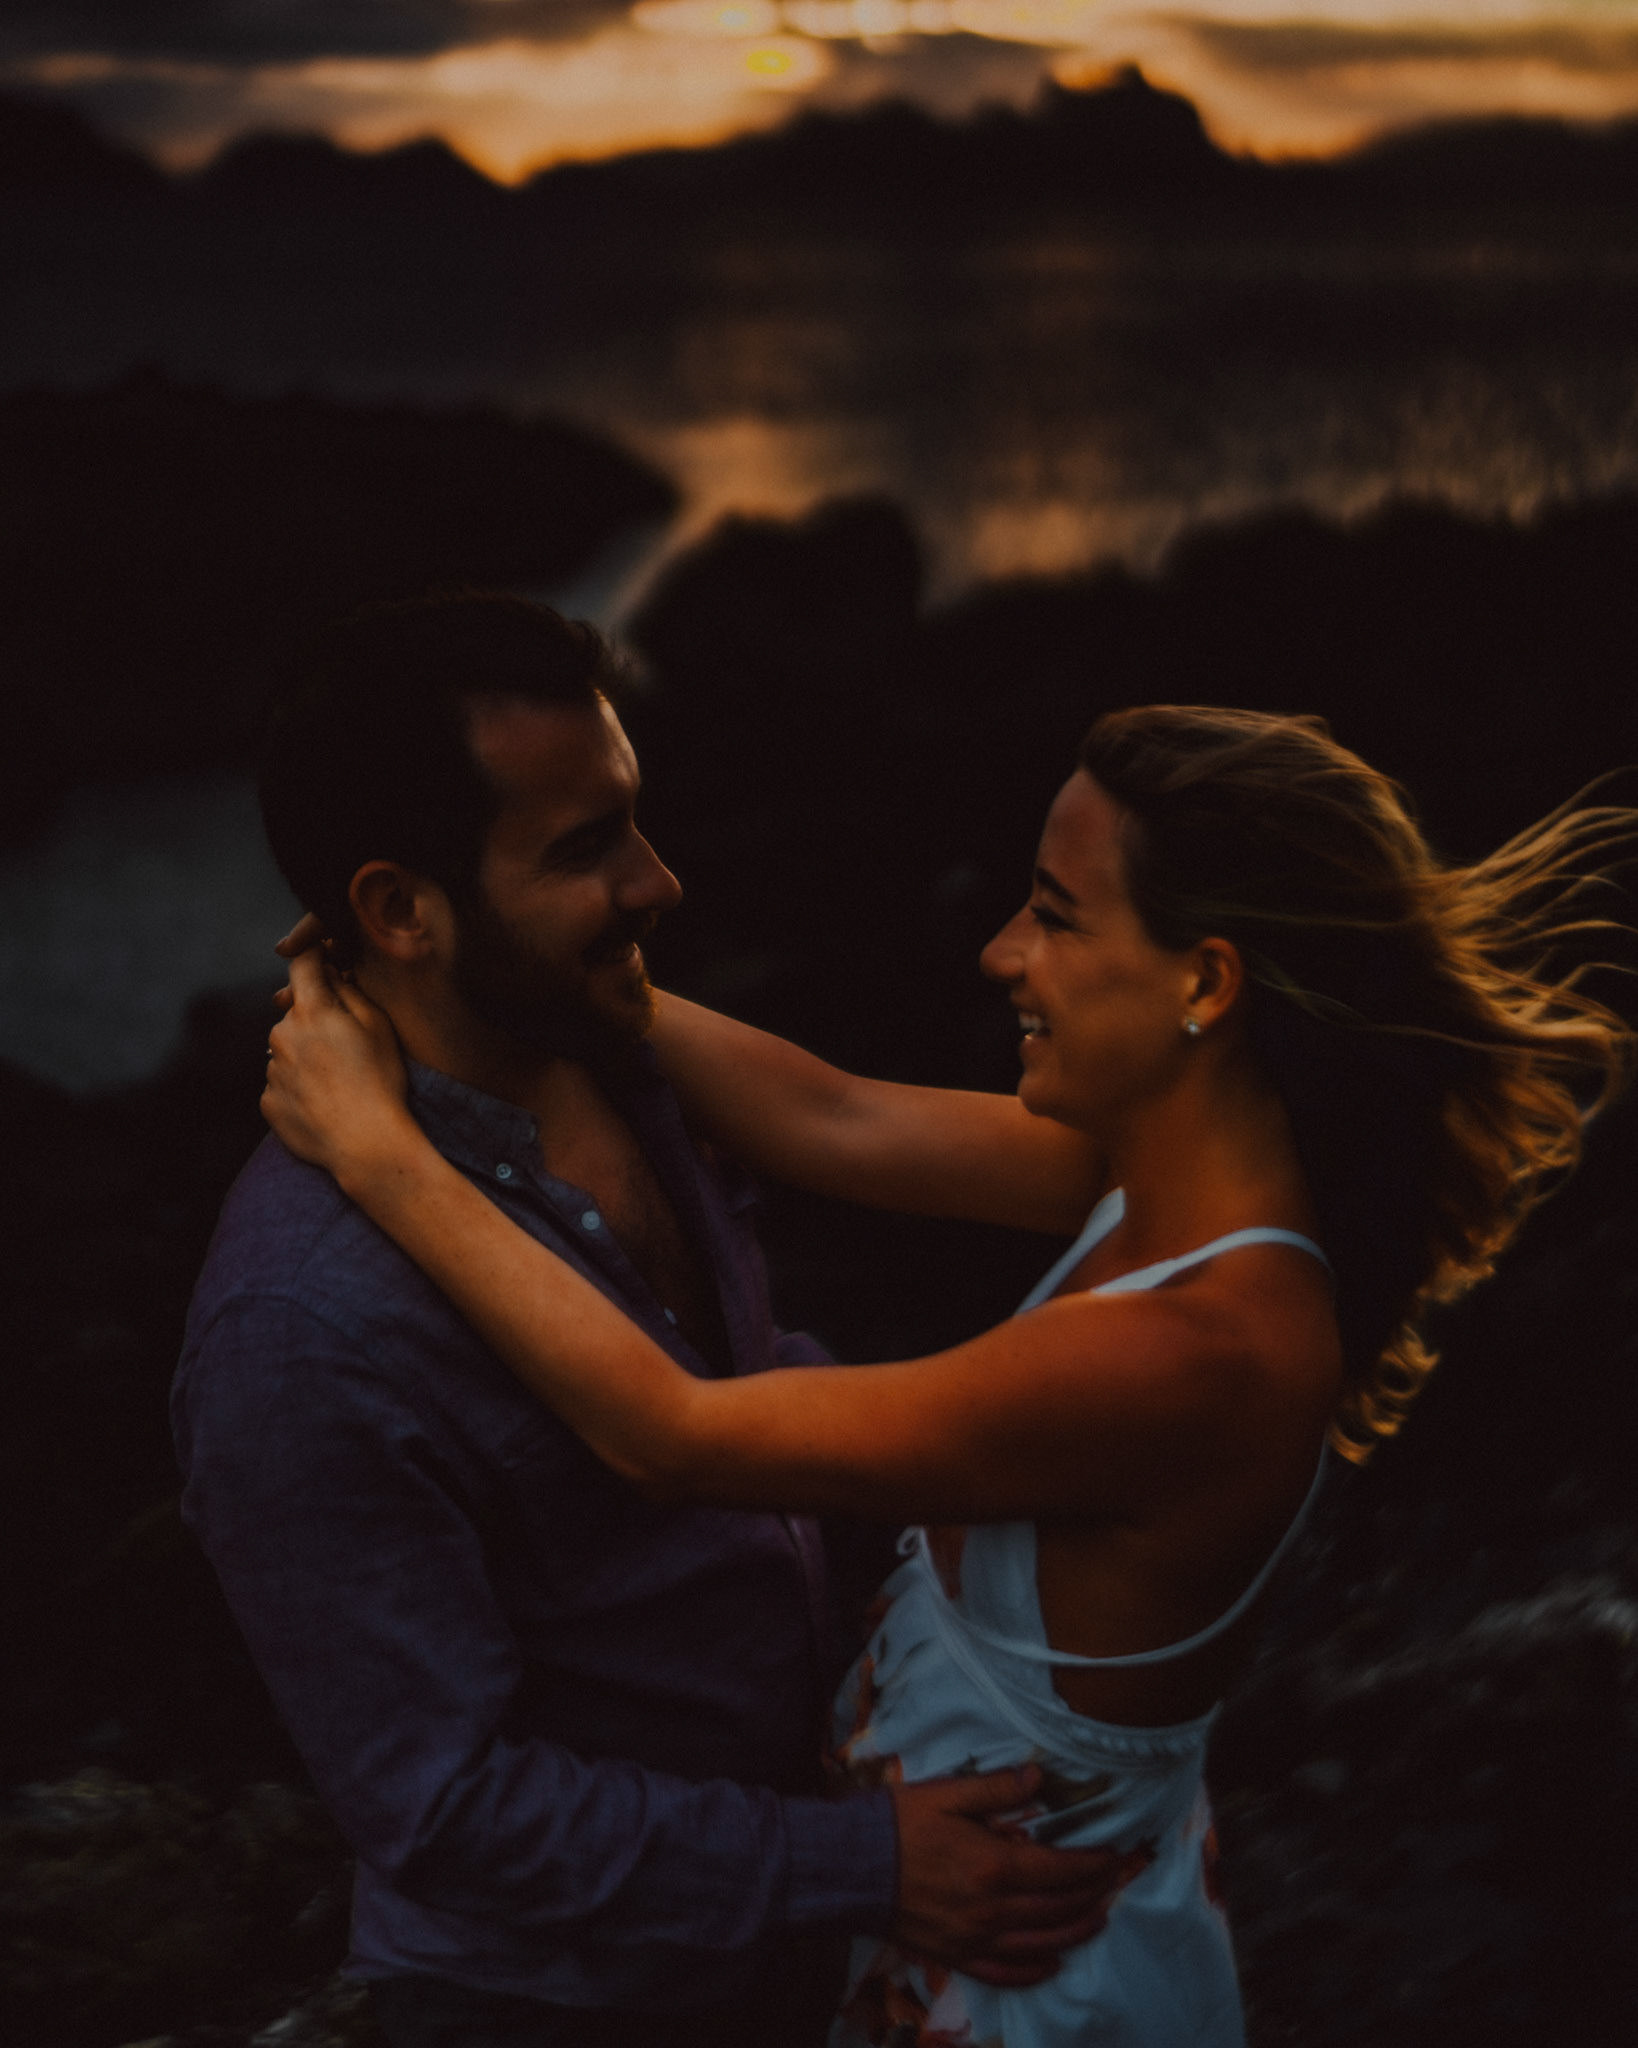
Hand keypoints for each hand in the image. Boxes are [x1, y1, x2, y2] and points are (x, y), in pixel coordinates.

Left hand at [263, 946, 413, 1184]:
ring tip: (341, 1082)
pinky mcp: (268, 1102)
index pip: (302, 965)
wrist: (366, 1144)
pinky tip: (327, 1103)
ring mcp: (271, 1071)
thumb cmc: (381, 1082)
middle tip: (349, 1046)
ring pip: (288, 1050)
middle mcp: (282, 1036)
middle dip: (317, 1020)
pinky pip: (283, 1083)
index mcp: (311, 1012)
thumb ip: (349, 992)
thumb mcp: (378, 1027)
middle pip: (296, 1013)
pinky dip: (301, 1087)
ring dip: (308, 1056)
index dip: (313, 955)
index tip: (322, 956)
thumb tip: (330, 972)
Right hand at [890, 1767, 1131, 1988]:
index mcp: (993, 1865)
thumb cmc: (896, 1824)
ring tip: (1099, 1920)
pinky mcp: (956, 1956)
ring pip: (1041, 1945)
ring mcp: (974, 1938)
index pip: (1060, 1870)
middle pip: (1057, 1909)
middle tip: (1115, 1883)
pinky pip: (1005, 1974)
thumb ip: (996, 1789)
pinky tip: (1051, 1964)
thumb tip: (1038, 1777)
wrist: (848, 1868)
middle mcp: (991, 1909)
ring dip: (1075, 1933)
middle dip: (1092, 1895)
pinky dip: (1034, 1972)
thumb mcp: (946, 1794)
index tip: (1116, 1856)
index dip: (1093, 1865)